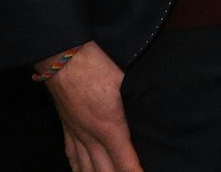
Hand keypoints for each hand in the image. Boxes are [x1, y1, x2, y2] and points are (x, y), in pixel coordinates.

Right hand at [43, 41, 141, 171]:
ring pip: (86, 167)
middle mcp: (90, 136)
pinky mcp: (67, 127)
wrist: (63, 59)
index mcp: (109, 127)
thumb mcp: (127, 83)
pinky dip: (79, 169)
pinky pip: (72, 155)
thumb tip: (157, 104)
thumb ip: (140, 100)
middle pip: (104, 170)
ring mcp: (76, 133)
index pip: (125, 160)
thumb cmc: (98, 68)